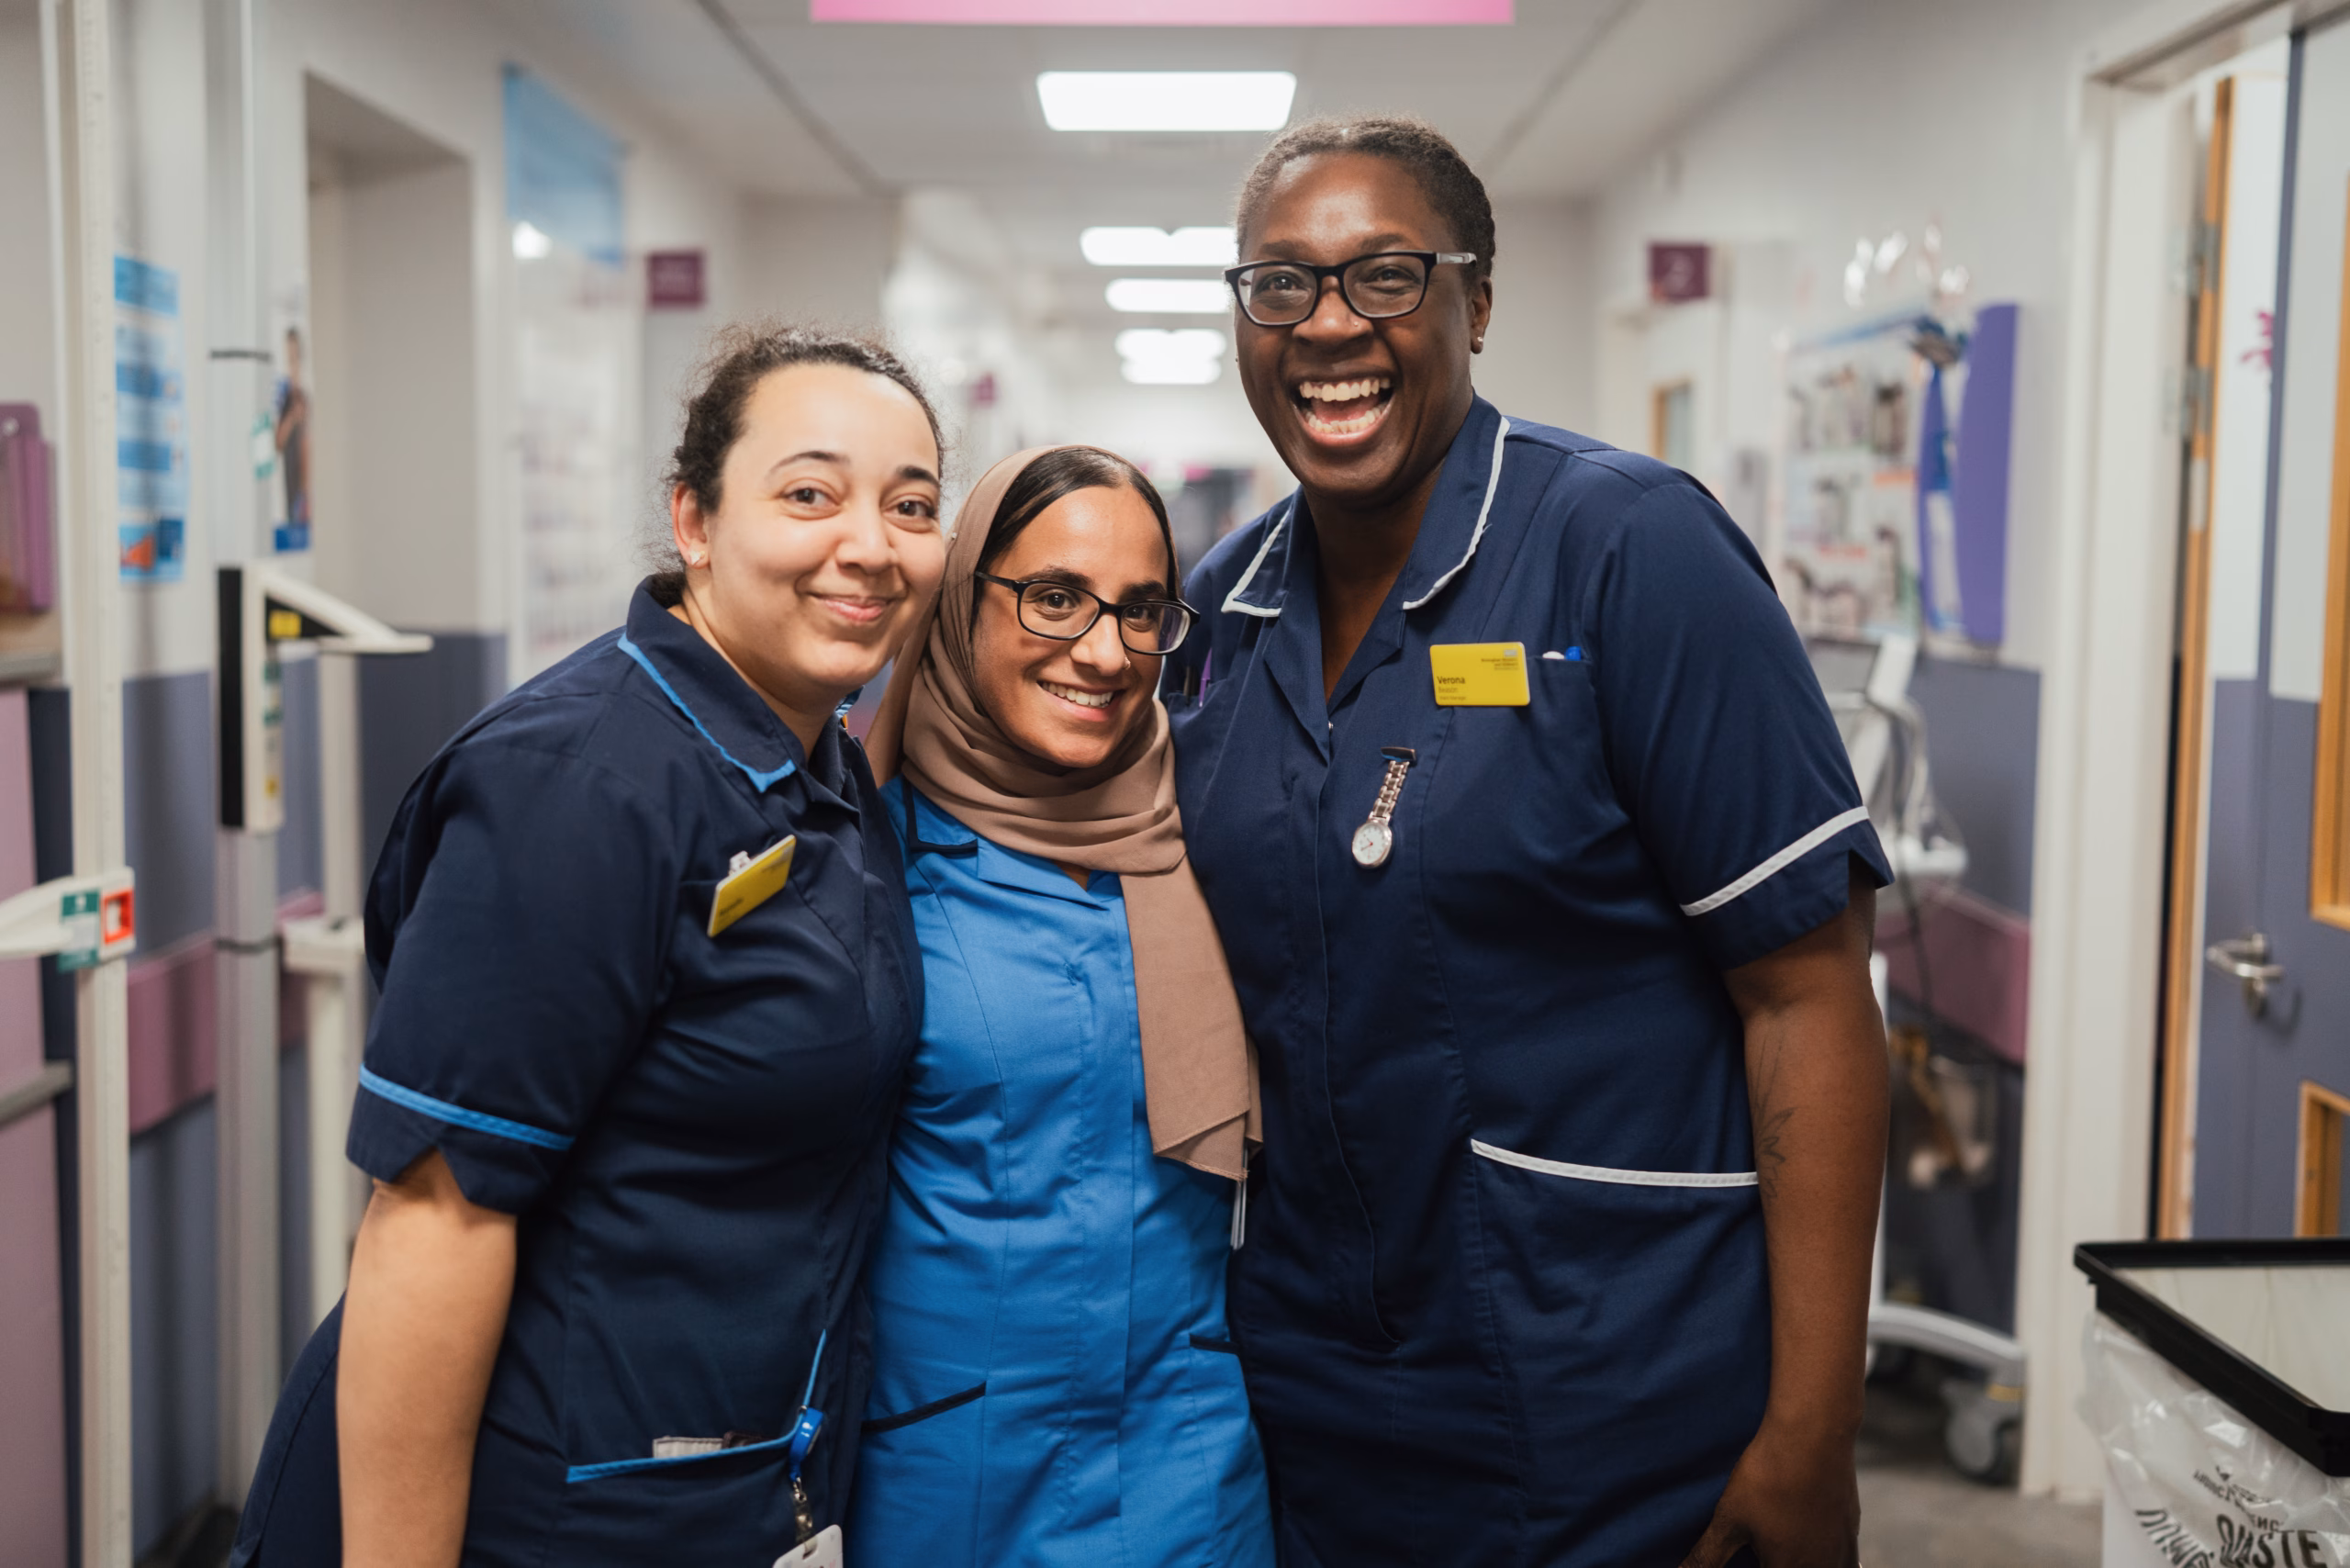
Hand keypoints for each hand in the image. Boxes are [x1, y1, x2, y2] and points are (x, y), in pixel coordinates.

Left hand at [1678, 1416, 1860, 1567]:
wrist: (1814, 1434)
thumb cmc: (1769, 1476)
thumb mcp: (1729, 1519)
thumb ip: (1706, 1557)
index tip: (1746, 1559)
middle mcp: (1822, 1566)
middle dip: (1776, 1563)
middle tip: (1759, 1552)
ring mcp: (1842, 1549)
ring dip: (1804, 1563)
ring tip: (1784, 1553)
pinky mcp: (1851, 1528)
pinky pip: (1848, 1560)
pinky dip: (1832, 1561)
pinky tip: (1817, 1550)